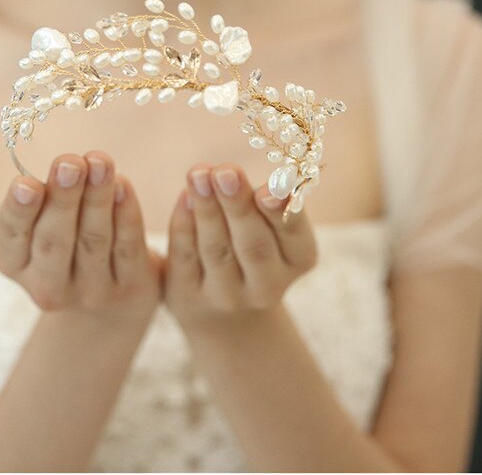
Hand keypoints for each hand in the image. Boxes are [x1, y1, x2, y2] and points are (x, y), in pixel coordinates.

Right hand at [0, 150, 160, 323]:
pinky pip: (127, 247)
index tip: (25, 184)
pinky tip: (123, 185)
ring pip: (92, 240)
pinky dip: (126, 214)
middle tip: (70, 164)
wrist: (112, 301)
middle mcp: (49, 287)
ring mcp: (91, 292)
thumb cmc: (70, 241)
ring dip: (96, 197)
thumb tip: (65, 164)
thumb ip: (49, 197)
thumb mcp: (46, 224)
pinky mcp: (128, 288)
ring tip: (99, 162)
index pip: (12, 237)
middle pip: (54, 241)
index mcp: (17, 265)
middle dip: (62, 198)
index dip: (18, 211)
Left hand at [161, 162, 317, 330]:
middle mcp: (267, 286)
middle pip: (254, 246)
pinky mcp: (189, 296)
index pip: (294, 235)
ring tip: (198, 174)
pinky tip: (184, 196)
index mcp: (297, 259)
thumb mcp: (270, 223)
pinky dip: (184, 224)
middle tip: (226, 172)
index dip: (281, 212)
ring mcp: (227, 296)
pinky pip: (185, 256)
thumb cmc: (253, 242)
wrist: (224, 309)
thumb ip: (260, 199)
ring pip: (217, 249)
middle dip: (238, 206)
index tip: (267, 189)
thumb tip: (232, 174)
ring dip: (207, 208)